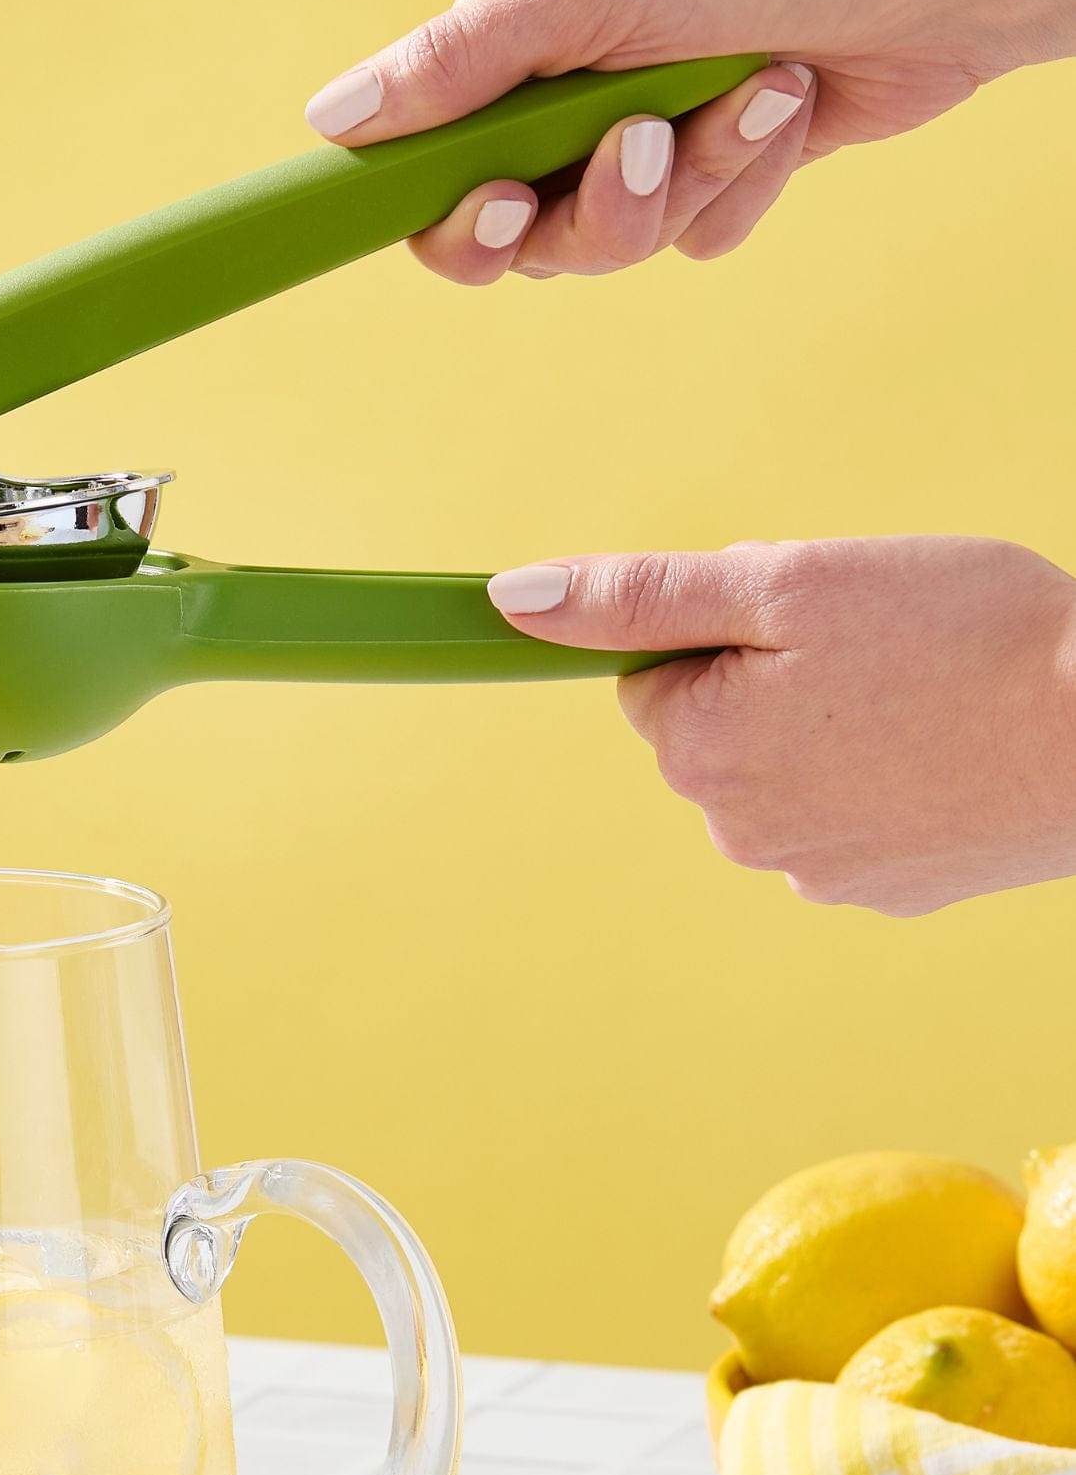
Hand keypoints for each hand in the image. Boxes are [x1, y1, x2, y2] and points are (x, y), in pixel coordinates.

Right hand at [304, 0, 1075, 282]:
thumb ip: (459, 64)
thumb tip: (331, 119)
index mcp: (506, 39)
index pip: (420, 163)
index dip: (449, 210)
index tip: (496, 203)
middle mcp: (556, 99)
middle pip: (509, 237)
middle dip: (590, 205)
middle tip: (639, 147)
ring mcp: (630, 143)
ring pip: (603, 245)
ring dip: (684, 182)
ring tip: (749, 95)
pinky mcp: (704, 178)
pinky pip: (687, 240)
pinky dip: (737, 184)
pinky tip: (783, 110)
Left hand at [487, 537, 1075, 914]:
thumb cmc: (965, 637)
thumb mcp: (787, 583)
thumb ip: (642, 596)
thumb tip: (511, 601)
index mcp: (699, 751)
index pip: (659, 675)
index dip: (732, 634)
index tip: (810, 625)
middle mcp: (739, 831)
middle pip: (720, 729)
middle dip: (779, 683)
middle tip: (881, 656)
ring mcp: (815, 873)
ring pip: (788, 773)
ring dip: (837, 732)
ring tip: (926, 701)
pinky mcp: (888, 891)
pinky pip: (855, 816)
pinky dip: (891, 781)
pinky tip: (950, 752)